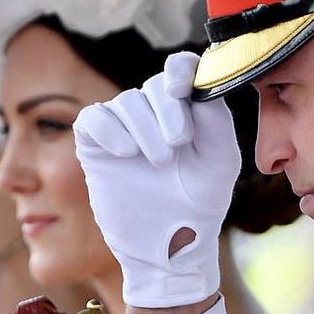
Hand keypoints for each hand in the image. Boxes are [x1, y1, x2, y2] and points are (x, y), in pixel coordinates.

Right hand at [73, 51, 240, 307]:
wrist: (171, 245)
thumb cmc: (199, 205)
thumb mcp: (220, 160)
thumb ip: (215, 119)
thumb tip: (196, 85)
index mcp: (187, 112)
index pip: (181, 68)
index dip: (179, 70)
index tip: (181, 89)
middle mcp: (154, 114)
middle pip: (153, 86)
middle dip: (166, 111)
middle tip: (175, 147)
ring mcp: (124, 128)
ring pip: (126, 102)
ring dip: (144, 129)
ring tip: (158, 163)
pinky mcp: (96, 145)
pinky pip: (93, 118)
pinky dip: (109, 130)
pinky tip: (125, 153)